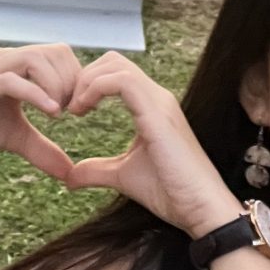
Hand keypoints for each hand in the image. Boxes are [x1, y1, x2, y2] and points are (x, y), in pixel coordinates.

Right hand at [0, 45, 81, 181]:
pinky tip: (51, 114)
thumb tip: (70, 173)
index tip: (81, 109)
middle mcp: (6, 59)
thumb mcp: (14, 137)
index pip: (60, 54)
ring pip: (36, 59)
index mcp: (17, 65)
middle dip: (72, 81)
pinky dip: (36, 94)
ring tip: (59, 114)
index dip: (77, 78)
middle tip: (73, 112)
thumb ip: (42, 149)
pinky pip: (11, 80)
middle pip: (55, 51)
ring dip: (56, 85)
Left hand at [64, 53, 238, 237]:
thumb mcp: (123, 176)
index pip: (115, 72)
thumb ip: (97, 171)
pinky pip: (121, 81)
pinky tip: (83, 111)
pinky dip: (95, 88)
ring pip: (116, 65)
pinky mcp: (157, 113)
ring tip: (75, 109)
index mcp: (151, 107)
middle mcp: (156, 98)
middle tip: (69, 107)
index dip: (87, 84)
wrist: (201, 208)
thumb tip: (69, 177)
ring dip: (86, 81)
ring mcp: (159, 102)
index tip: (71, 110)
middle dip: (83, 77)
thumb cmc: (171, 192)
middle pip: (113, 61)